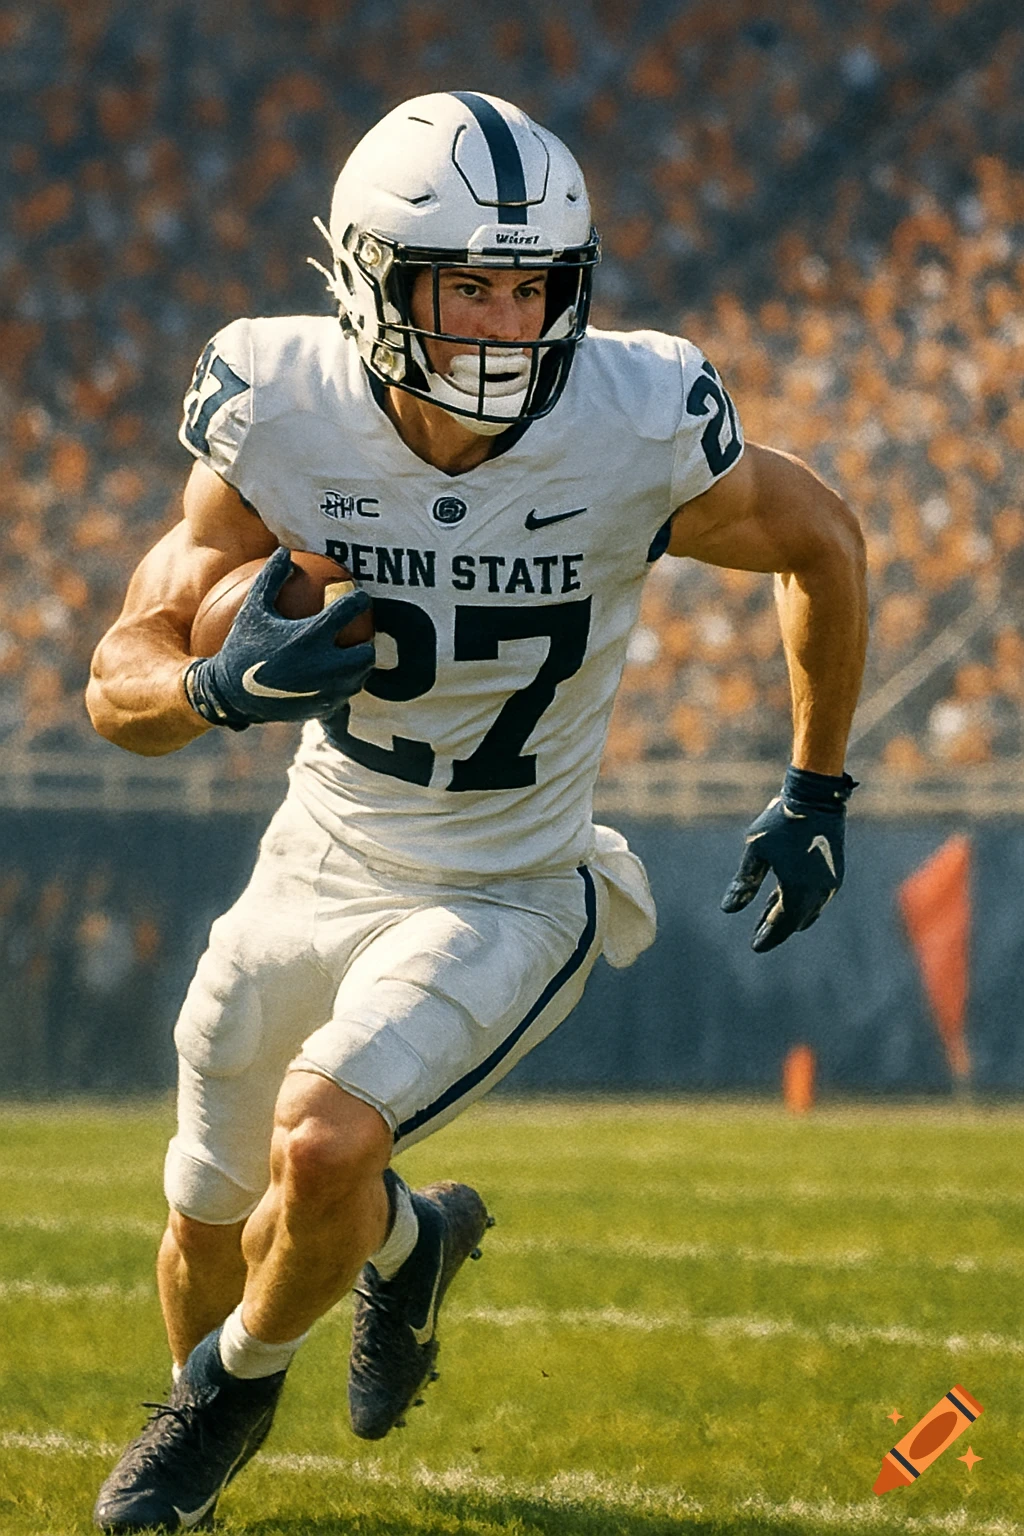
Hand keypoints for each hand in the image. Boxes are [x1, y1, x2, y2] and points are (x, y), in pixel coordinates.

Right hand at [184, 547, 374, 728]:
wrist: (229, 695)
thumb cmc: (241, 647)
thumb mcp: (252, 610)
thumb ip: (271, 578)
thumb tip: (286, 552)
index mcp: (309, 636)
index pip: (349, 609)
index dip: (359, 599)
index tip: (359, 597)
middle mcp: (323, 665)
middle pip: (366, 652)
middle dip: (366, 643)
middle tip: (358, 635)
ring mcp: (325, 691)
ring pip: (359, 678)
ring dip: (357, 666)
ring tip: (349, 656)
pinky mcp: (321, 709)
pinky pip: (344, 697)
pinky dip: (343, 688)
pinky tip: (336, 680)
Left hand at [721, 766, 856, 952]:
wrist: (816, 799)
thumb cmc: (781, 823)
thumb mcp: (756, 852)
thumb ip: (744, 882)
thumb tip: (728, 908)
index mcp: (798, 890)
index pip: (781, 925)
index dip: (768, 936)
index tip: (755, 946)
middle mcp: (818, 892)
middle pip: (795, 921)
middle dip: (776, 929)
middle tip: (759, 936)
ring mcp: (829, 884)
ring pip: (807, 910)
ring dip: (788, 916)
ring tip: (767, 918)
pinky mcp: (834, 873)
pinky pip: (815, 898)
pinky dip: (799, 903)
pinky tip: (784, 898)